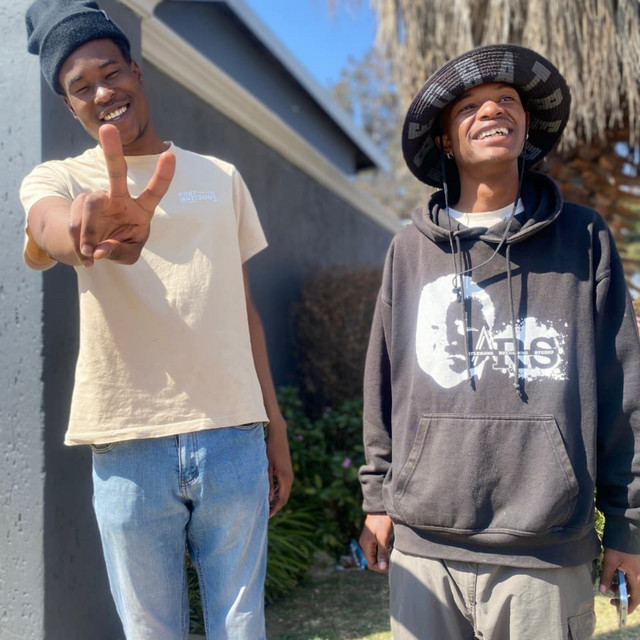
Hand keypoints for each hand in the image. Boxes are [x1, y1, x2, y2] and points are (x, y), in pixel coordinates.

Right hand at [70, 124, 174, 265]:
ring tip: (89, 252)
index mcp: (141, 209)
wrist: (91, 248)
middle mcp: (119, 198)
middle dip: (112, 151)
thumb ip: (120, 252)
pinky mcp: (78, 204)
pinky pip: (75, 222)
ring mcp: (97, 198)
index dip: (163, 175)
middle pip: (116, 173)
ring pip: (89, 207)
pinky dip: (78, 242)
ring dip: (88, 232)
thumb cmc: (119, 247)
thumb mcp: (128, 255)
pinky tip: (84, 254)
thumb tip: (100, 249)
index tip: (171, 154)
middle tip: (107, 128)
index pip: (154, 191)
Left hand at [266, 417, 292, 516]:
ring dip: (277, 499)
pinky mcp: (287, 471)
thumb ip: (268, 483)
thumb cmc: (270, 449)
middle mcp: (290, 478)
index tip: (266, 516)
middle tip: (265, 513)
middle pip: (284, 498)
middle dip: (276, 506)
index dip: (274, 509)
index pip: (281, 499)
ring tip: (266, 505)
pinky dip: (278, 492)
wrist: (278, 435)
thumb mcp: (266, 467)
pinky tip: (270, 493)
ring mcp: (290, 474)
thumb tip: (269, 499)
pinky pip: (284, 486)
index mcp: (285, 478)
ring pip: (285, 492)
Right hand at [360, 513, 392, 571]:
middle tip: (393, 559)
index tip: (391, 565)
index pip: (371, 564)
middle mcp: (365, 544)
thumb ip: (382, 553)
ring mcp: (368, 540)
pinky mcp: (372, 536)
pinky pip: (376, 548)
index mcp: (366, 545)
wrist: (380, 506)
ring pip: (375, 554)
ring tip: (392, 553)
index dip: (381, 568)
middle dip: (382, 562)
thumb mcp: (383, 538)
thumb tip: (382, 568)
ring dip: (383, 556)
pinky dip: (383, 550)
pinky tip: (390, 547)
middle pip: (373, 560)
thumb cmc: (382, 521)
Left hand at [599, 547, 639, 613]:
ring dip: (622, 587)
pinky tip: (613, 575)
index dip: (628, 606)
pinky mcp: (635, 566)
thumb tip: (602, 590)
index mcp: (637, 577)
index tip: (618, 607)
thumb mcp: (610, 561)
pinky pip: (631, 577)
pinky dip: (622, 579)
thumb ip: (606, 576)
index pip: (636, 599)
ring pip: (632, 584)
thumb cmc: (619, 545)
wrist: (626, 529)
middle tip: (610, 595)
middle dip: (622, 595)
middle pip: (634, 592)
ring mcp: (638, 570)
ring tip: (609, 584)